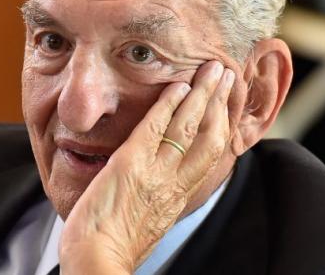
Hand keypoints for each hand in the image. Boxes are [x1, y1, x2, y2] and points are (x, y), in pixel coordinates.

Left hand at [58, 61, 234, 273]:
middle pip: (211, 135)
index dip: (222, 124)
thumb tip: (158, 188)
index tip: (227, 103)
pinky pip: (156, 127)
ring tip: (213, 69)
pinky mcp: (130, 164)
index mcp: (179, 195)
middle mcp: (175, 183)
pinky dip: (169, 104)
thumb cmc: (113, 247)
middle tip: (228, 74)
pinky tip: (177, 85)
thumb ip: (157, 199)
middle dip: (221, 101)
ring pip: (190, 126)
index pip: (210, 154)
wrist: (96, 262)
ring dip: (203, 93)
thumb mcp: (147, 221)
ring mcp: (155, 172)